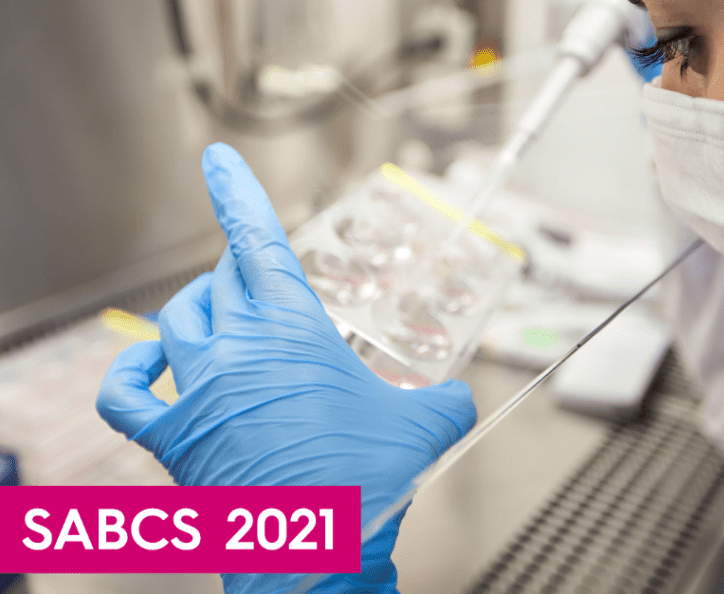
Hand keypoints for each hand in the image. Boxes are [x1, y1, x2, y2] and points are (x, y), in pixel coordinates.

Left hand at [97, 143, 476, 592]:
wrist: (320, 551)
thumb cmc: (366, 481)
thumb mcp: (427, 424)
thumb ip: (447, 399)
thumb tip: (462, 401)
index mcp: (292, 329)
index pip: (257, 240)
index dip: (236, 191)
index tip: (217, 158)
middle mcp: (236, 348)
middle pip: (221, 279)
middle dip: (242, 269)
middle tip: (261, 275)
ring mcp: (197, 391)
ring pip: (177, 321)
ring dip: (198, 306)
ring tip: (217, 309)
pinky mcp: (173, 438)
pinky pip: (127, 395)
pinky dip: (131, 375)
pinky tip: (147, 369)